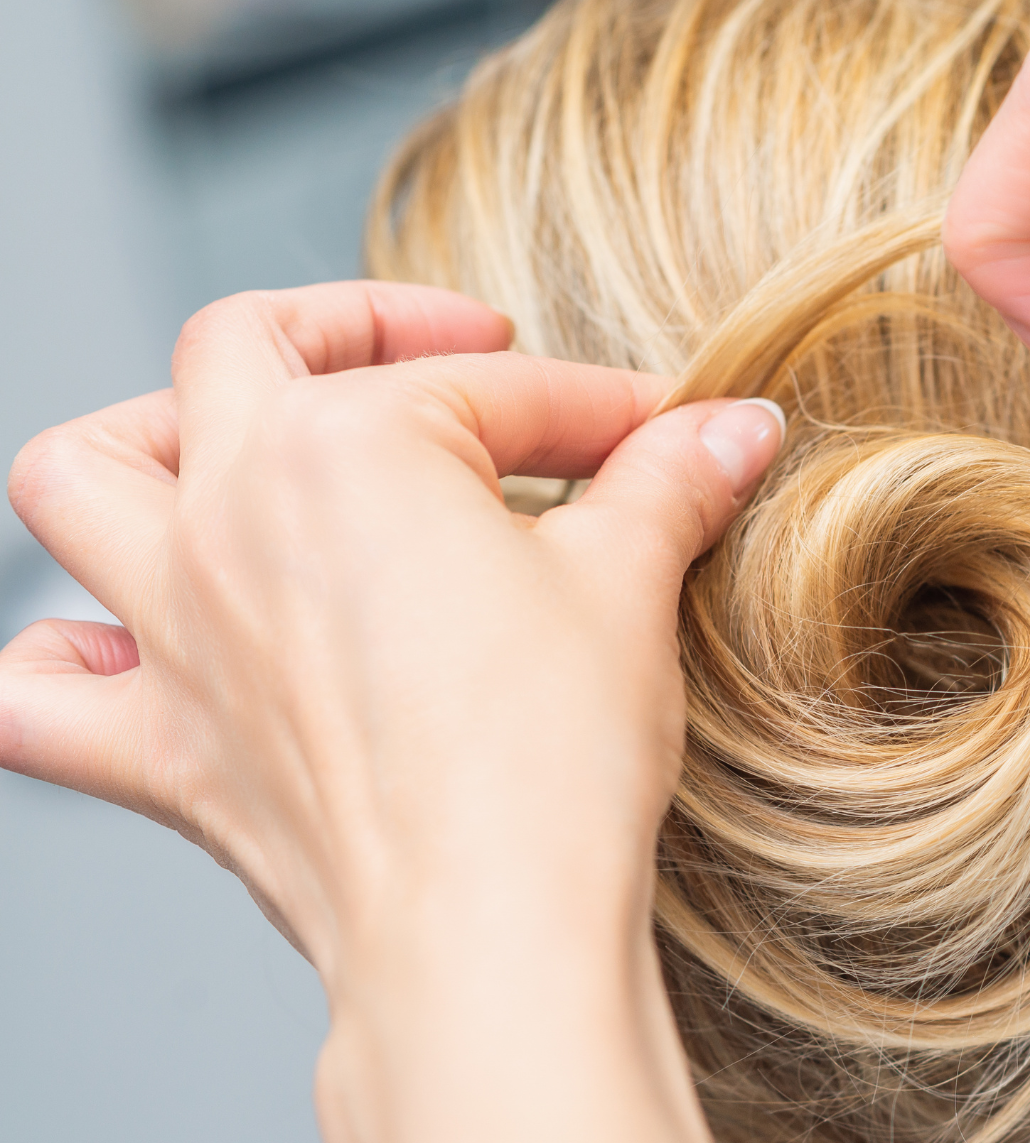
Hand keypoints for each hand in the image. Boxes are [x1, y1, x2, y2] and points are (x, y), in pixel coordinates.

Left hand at [0, 282, 782, 1140]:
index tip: (660, 434)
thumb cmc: (550, 760)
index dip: (594, 405)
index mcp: (346, 446)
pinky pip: (35, 694)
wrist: (488, 929)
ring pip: (78, 477)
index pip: (494, 389)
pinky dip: (62, 660)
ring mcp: (174, 630)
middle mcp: (228, 516)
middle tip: (452, 358)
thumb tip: (734, 426)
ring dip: (146, 439)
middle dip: (354, 325)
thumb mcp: (630, 585)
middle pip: (243, 348)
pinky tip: (131, 650)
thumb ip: (670, 481)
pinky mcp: (160, 749)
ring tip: (234, 449)